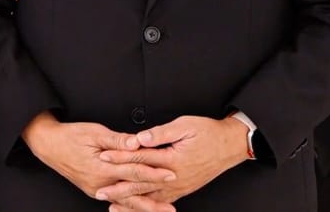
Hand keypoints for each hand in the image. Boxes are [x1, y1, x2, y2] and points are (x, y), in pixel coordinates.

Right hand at [21, 112, 175, 202]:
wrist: (49, 146)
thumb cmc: (71, 136)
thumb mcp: (95, 132)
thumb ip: (117, 140)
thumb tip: (136, 143)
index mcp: (102, 168)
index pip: (134, 172)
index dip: (154, 173)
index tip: (171, 174)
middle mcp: (100, 183)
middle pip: (132, 192)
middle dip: (154, 198)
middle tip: (173, 205)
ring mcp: (96, 189)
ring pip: (125, 201)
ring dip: (144, 207)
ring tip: (161, 211)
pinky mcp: (94, 190)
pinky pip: (116, 199)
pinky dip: (129, 205)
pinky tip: (140, 208)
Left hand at [97, 115, 248, 207]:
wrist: (229, 146)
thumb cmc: (208, 133)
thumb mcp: (185, 125)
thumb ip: (160, 134)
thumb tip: (140, 138)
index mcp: (172, 159)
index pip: (140, 159)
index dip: (120, 158)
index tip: (104, 157)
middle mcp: (174, 176)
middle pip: (141, 184)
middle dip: (119, 188)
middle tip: (101, 191)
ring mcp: (179, 186)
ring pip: (150, 197)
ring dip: (131, 202)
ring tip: (113, 206)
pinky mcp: (182, 190)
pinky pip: (162, 202)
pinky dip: (147, 207)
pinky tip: (137, 209)